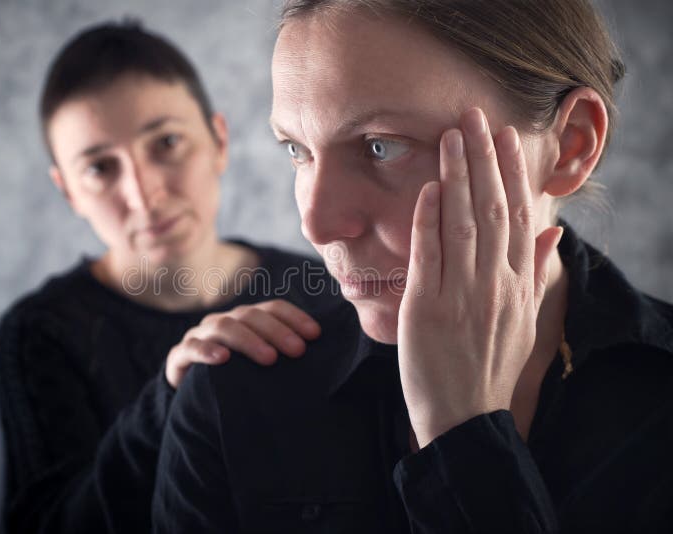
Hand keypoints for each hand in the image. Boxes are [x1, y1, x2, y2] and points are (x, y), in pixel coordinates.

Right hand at [165, 299, 320, 387]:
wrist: (191, 395)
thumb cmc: (234, 378)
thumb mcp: (259, 365)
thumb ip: (281, 355)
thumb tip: (321, 359)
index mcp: (246, 319)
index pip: (272, 308)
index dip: (294, 317)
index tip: (315, 335)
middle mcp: (224, 321)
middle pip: (251, 315)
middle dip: (276, 331)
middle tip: (297, 351)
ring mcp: (200, 335)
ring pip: (224, 327)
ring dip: (249, 341)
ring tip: (269, 358)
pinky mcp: (180, 355)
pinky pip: (192, 348)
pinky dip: (207, 351)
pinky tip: (223, 360)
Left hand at [398, 108, 562, 446]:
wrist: (465, 418)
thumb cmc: (491, 367)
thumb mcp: (525, 321)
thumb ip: (535, 273)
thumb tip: (552, 232)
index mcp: (517, 285)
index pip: (516, 217)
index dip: (511, 174)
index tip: (506, 137)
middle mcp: (493, 285)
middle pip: (491, 210)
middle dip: (483, 160)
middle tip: (475, 116)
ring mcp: (460, 296)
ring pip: (462, 225)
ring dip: (458, 177)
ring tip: (453, 137)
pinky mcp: (426, 309)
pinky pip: (429, 257)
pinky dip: (429, 221)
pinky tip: (429, 189)